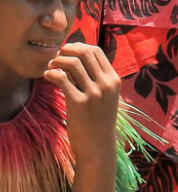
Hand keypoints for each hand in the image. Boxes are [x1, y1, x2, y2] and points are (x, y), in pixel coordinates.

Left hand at [43, 43, 121, 164]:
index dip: (79, 46)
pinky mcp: (79, 103)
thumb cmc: (99, 120)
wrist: (98, 145)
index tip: (67, 51)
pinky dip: (51, 74)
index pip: (97, 51)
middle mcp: (106, 84)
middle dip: (67, 50)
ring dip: (58, 61)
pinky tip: (47, 76)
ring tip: (51, 66)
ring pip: (73, 64)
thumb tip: (79, 58)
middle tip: (57, 57)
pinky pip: (62, 79)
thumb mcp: (107, 96)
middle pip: (85, 53)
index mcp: (114, 80)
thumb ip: (98, 78)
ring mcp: (94, 93)